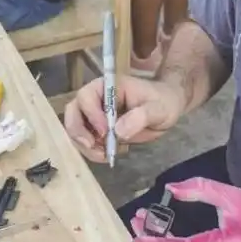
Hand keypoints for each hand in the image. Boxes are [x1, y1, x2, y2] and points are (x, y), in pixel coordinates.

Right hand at [64, 76, 185, 162]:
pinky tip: (107, 155)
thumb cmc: (163, 102)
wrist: (167, 110)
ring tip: (104, 155)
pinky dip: (91, 151)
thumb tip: (118, 131)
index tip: (105, 131)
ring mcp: (95, 115)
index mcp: (108, 86)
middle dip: (78, 132)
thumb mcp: (158, 109)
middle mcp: (96, 98)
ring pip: (76, 129)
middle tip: (92, 147)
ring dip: (84, 145)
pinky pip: (85, 141)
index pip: (87, 96)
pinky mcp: (97, 130)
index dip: (91, 114)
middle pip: (73, 112)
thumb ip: (140, 117)